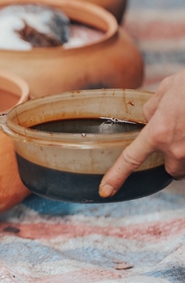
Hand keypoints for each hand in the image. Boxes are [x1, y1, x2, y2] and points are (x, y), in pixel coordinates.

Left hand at [100, 70, 184, 197]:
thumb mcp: (164, 92)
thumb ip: (152, 111)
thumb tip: (151, 120)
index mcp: (158, 133)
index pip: (130, 160)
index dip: (116, 177)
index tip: (105, 191)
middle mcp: (177, 148)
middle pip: (171, 170)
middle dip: (172, 161)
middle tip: (177, 141)